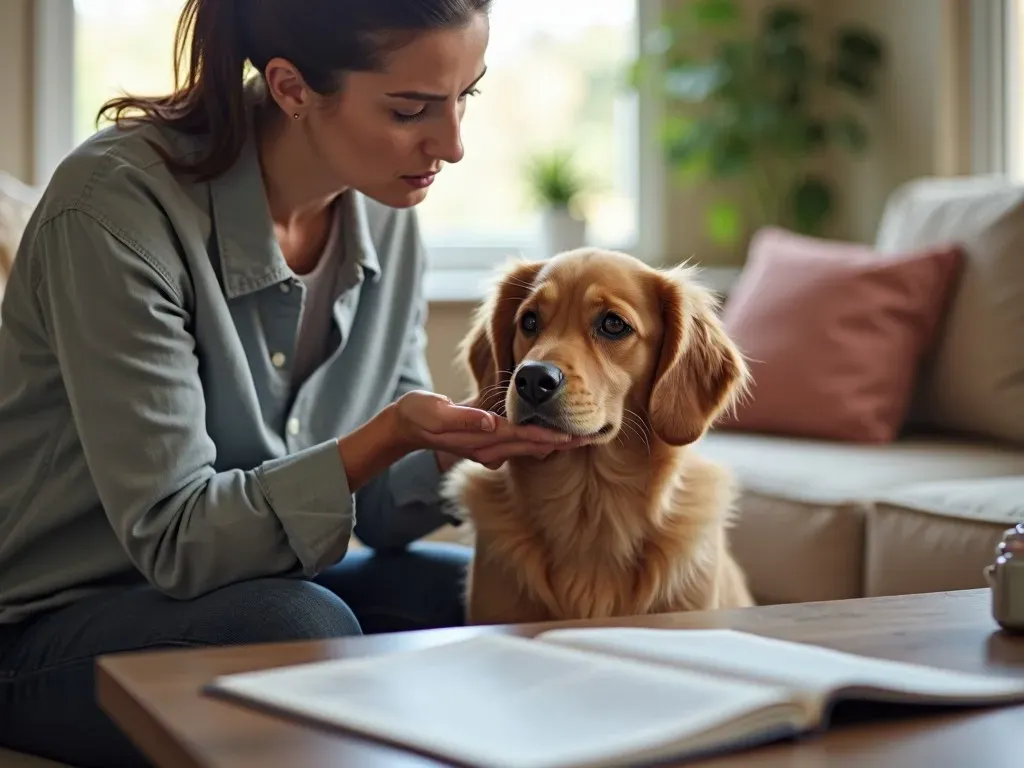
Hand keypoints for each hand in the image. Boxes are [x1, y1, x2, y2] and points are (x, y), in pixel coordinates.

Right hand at [393, 391, 574, 469]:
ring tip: (586, 432)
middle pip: (535, 444)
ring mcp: (490, 446)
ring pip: (531, 445)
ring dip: (557, 441)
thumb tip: (491, 423)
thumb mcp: (436, 415)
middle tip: (595, 432)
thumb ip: (464, 420)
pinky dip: (541, 438)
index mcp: (481, 438)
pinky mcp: (488, 439)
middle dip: (564, 440)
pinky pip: (520, 441)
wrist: (404, 427)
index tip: (577, 434)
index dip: (551, 437)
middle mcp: (490, 447)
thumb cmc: (418, 416)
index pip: (524, 438)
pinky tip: (558, 434)